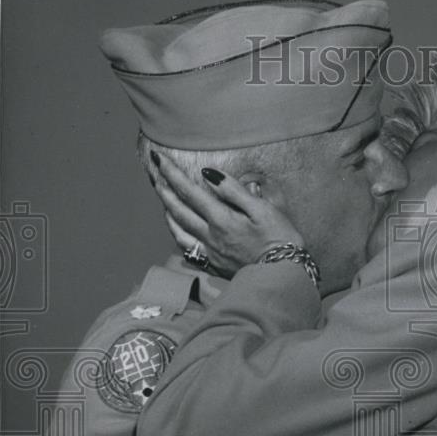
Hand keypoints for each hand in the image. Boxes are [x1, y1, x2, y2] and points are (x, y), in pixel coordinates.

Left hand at [152, 152, 304, 276]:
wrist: (283, 276)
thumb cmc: (280, 239)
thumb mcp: (263, 209)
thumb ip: (234, 191)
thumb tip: (209, 175)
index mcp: (221, 219)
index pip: (189, 192)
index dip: (171, 174)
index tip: (158, 158)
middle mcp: (210, 236)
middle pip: (178, 211)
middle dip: (163, 190)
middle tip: (153, 174)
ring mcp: (210, 253)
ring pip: (178, 232)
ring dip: (167, 214)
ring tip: (163, 200)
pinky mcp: (215, 265)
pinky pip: (188, 249)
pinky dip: (179, 235)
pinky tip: (180, 231)